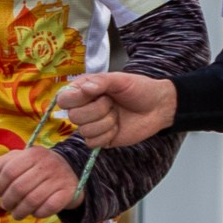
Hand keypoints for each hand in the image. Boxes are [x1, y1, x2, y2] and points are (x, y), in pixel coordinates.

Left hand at [0, 144, 79, 219]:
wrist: (70, 172)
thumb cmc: (37, 167)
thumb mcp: (19, 160)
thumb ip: (0, 166)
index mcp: (33, 154)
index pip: (9, 171)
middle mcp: (47, 164)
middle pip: (19, 187)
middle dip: (8, 200)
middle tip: (6, 205)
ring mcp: (59, 178)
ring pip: (33, 200)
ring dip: (20, 211)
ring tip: (16, 214)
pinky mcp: (68, 193)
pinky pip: (49, 207)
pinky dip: (38, 213)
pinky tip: (34, 213)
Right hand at [57, 72, 174, 147]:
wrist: (158, 107)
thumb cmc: (140, 89)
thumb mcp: (121, 79)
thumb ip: (101, 81)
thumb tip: (84, 88)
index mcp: (84, 90)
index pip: (64, 98)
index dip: (76, 98)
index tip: (94, 93)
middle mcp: (84, 107)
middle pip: (73, 116)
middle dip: (97, 110)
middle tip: (112, 103)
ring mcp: (91, 124)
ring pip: (84, 131)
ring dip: (106, 123)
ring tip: (117, 115)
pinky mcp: (100, 139)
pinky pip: (92, 142)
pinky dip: (108, 135)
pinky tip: (117, 127)